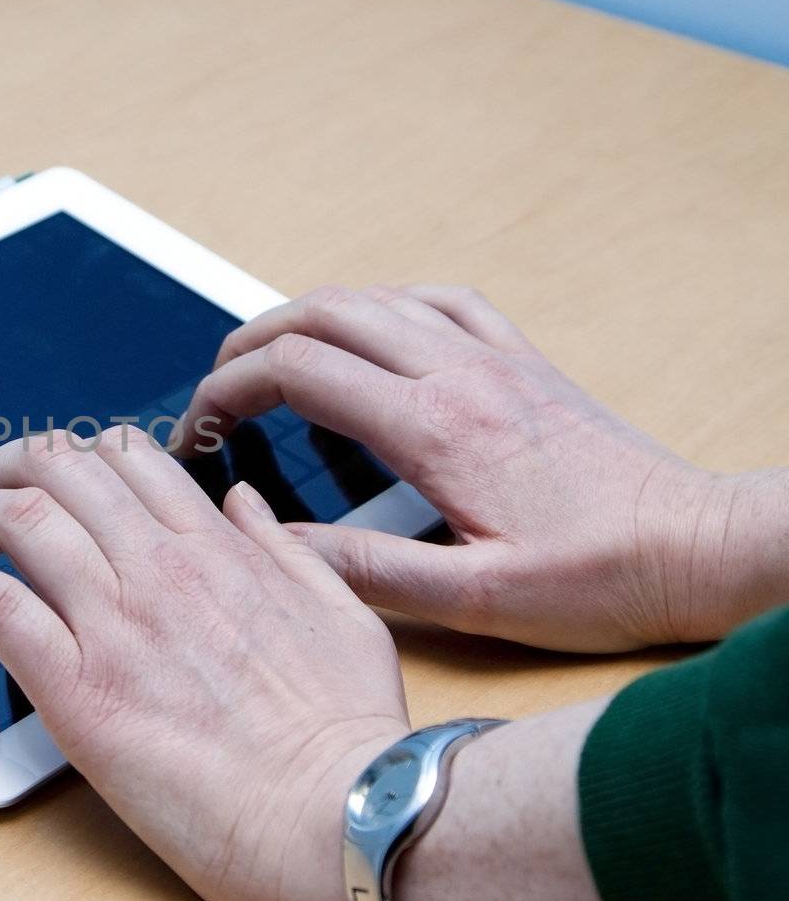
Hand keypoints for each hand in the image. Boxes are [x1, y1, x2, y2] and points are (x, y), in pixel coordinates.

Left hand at [0, 427, 406, 900]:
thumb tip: (245, 503)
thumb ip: (284, 549)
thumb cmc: (346, 734)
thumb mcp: (340, 613)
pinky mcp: (79, 689)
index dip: (80, 457)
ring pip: (20, 521)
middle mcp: (161, 569)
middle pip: (61, 472)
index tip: (61, 479)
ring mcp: (116, 624)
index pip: (130, 460)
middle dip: (11, 467)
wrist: (338, 816)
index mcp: (220, 550)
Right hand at [178, 284, 787, 650]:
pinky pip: (440, 300)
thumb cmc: (601, 578)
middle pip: (320, 315)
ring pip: (372, 299)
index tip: (200, 427)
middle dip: (249, 344)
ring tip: (270, 364)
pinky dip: (383, 305)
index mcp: (435, 431)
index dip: (228, 388)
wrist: (700, 546)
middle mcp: (458, 375)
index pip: (298, 372)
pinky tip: (370, 333)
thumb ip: (367, 570)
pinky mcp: (523, 361)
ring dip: (305, 319)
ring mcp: (493, 358)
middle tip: (215, 392)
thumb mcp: (476, 601)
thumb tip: (277, 544)